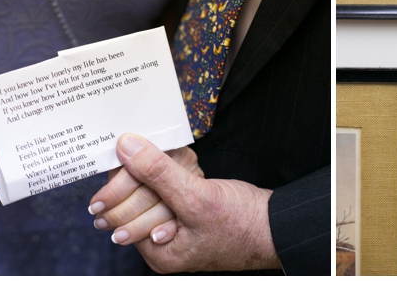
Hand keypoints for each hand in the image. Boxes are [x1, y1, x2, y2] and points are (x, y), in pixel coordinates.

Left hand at [97, 133, 279, 272]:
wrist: (276, 227)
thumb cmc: (242, 222)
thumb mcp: (197, 197)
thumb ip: (158, 173)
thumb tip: (126, 147)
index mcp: (156, 251)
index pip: (120, 209)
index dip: (121, 177)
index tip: (125, 146)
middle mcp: (160, 245)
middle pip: (130, 204)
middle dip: (138, 174)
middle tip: (144, 147)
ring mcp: (174, 231)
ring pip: (148, 194)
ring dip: (156, 173)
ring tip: (172, 159)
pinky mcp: (186, 216)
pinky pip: (166, 192)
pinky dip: (170, 176)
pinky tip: (180, 166)